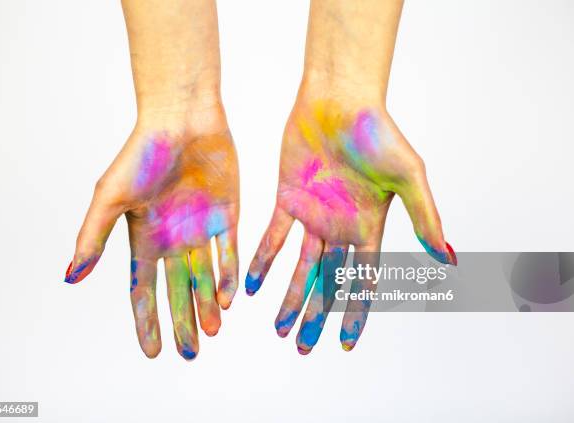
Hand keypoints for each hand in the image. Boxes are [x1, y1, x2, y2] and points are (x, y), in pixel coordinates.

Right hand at [65, 109, 238, 359]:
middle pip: (178, 290)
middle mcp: (173, 238)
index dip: (147, 320)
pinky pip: (229, 252)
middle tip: (190, 352)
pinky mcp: (227, 214)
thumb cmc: (142, 153)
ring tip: (211, 333)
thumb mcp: (111, 198)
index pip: (143, 289)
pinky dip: (229, 275)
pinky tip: (230, 300)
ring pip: (206, 277)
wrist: (182, 118)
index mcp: (144, 238)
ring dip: (208, 305)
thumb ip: (94, 236)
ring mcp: (201, 228)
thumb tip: (71, 276)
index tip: (154, 352)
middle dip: (183, 321)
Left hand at [245, 99, 454, 353]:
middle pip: (327, 282)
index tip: (346, 345)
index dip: (355, 314)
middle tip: (302, 347)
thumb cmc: (378, 133)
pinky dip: (262, 261)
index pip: (362, 282)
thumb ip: (425, 218)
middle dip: (316, 316)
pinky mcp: (286, 199)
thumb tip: (448, 260)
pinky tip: (252, 287)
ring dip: (288, 297)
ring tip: (277, 329)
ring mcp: (312, 216)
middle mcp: (340, 228)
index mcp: (370, 228)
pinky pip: (272, 237)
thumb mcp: (409, 178)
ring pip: (298, 267)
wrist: (339, 100)